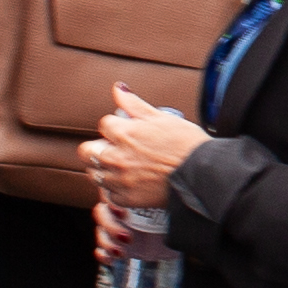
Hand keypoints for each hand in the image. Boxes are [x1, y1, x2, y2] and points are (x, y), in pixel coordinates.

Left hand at [90, 90, 207, 211]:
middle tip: (112, 149)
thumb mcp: (161, 117)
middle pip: (86, 151)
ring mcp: (120, 180)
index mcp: (124, 133)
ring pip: (94, 174)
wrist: (201, 174)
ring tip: (121, 167)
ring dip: (103, 169)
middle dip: (96, 148)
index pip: (103, 124)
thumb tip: (118, 88)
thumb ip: (134, 104)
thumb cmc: (186, 145)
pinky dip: (116, 190)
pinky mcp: (127, 199)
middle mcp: (116, 157)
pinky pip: (109, 195)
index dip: (114, 127)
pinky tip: (129, 184)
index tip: (125, 131)